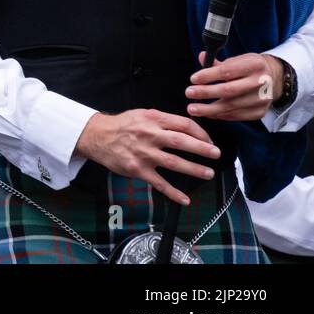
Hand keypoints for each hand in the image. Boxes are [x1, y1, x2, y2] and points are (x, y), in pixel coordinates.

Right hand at [74, 110, 219, 205]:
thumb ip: (163, 120)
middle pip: (181, 142)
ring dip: (194, 169)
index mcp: (153, 119)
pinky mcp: (137, 169)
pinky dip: (173, 193)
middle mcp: (149, 135)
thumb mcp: (142, 114)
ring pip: (174, 162)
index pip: (183, 124)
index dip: (200, 133)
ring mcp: (143, 154)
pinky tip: (185, 200)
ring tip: (208, 174)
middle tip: (217, 154)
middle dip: (202, 149)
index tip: (209, 141)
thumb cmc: (123, 125)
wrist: (97, 136)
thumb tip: (189, 128)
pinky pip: (159, 183)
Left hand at [187, 52, 285, 120]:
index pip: (228, 71)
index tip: (193, 79)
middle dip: (206, 93)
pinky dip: (220, 115)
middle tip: (189, 93)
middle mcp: (261, 82)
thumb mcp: (238, 59)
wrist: (273, 79)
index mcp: (255, 65)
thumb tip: (202, 56)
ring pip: (232, 106)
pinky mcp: (260, 111)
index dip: (209, 76)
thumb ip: (218, 62)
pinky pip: (236, 115)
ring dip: (209, 109)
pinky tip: (208, 113)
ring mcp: (262, 99)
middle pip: (229, 90)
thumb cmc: (249, 68)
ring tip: (193, 108)